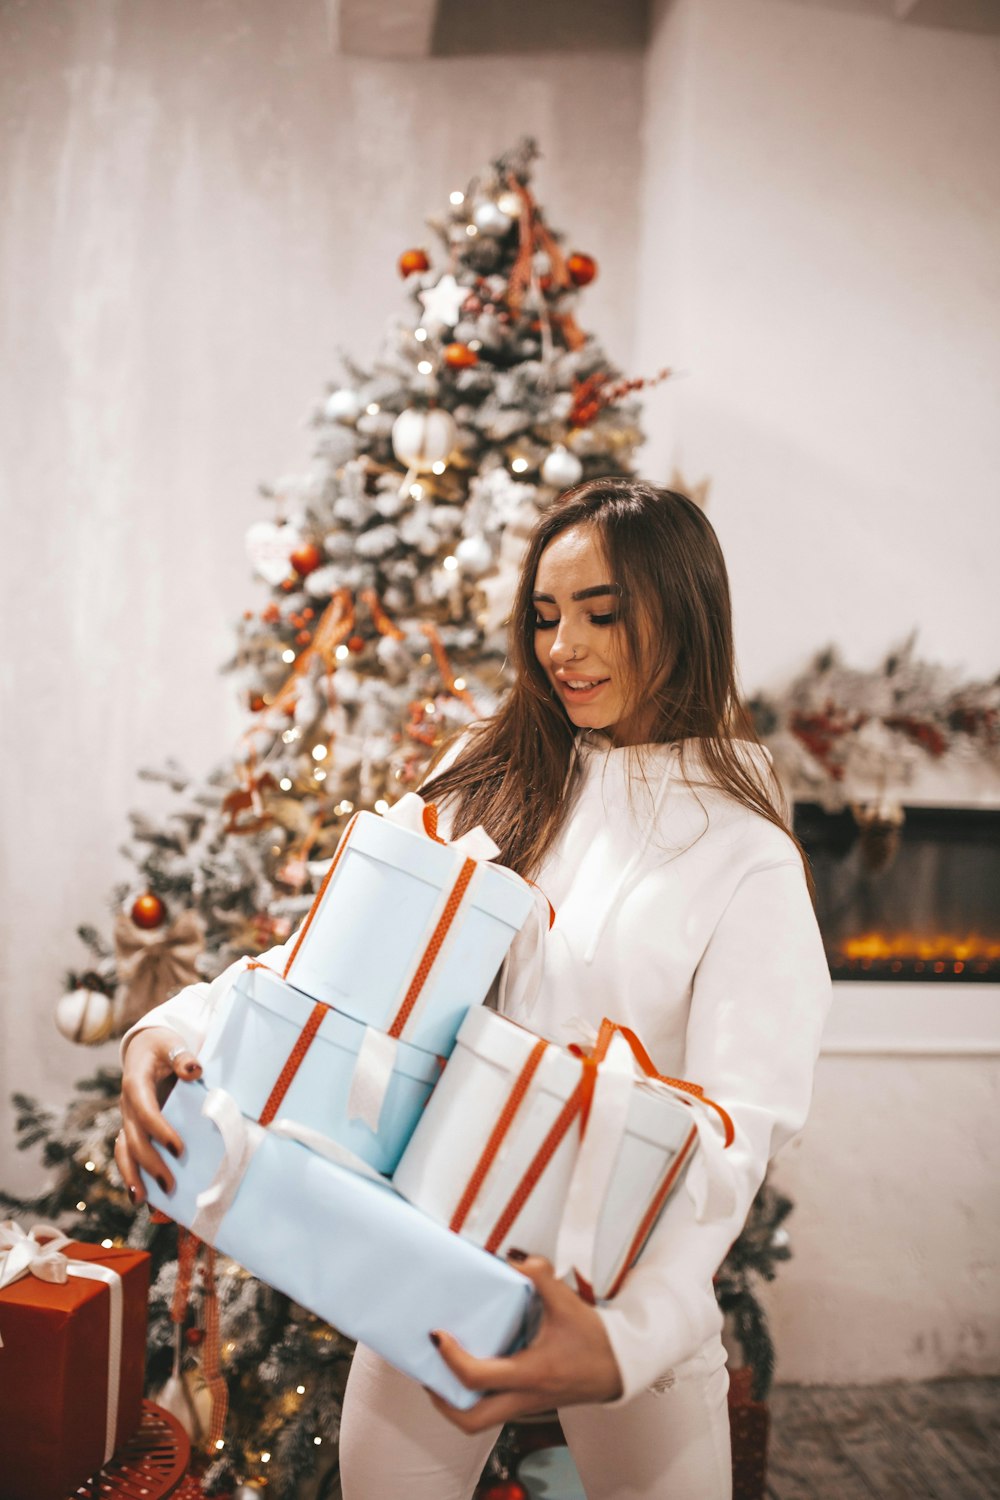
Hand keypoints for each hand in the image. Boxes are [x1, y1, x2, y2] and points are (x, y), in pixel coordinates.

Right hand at [115, 1027, 201, 1205]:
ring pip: (124, 1152)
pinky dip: (133, 1175)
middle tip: (170, 1185)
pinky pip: (128, 1155)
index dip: (160, 1131)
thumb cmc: (162, 1048)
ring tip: (143, 1202)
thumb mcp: (172, 1044)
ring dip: (133, 1176)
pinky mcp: (132, 1129)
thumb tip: (194, 1070)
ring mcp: (128, 1119)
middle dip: (150, 1164)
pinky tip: (143, 1197)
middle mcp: (127, 1106)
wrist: (144, 1049)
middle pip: (134, 1139)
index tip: (178, 1149)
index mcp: (135, 1085)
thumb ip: (182, 1057)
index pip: (145, 1111)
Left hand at [426, 1252, 623, 1431]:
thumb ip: (541, 1277)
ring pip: (478, 1422)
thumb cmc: (596, 1340)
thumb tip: (513, 1260)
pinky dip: (472, 1397)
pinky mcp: (528, 1405)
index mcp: (531, 1373)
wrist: (621, 1368)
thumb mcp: (569, 1304)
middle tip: (428, 1369)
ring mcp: (525, 1406)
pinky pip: (491, 1410)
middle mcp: (524, 1397)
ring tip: (441, 1372)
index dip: (450, 1358)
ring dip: (454, 1402)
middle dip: (441, 1399)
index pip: (477, 1377)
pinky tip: (471, 1368)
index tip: (437, 1335)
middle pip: (469, 1421)